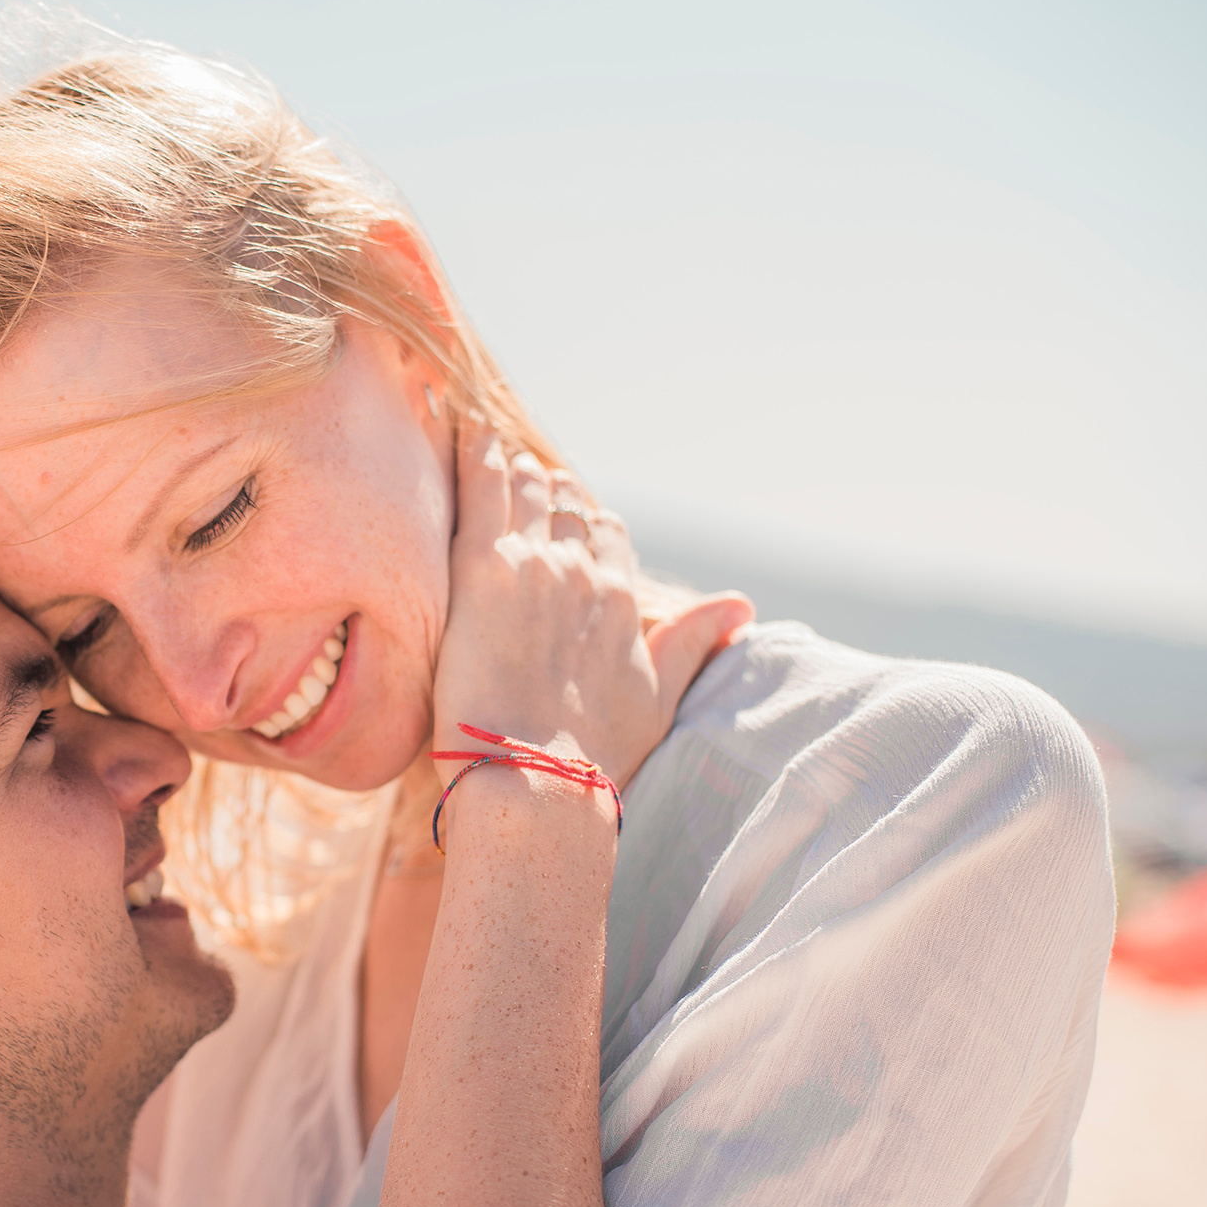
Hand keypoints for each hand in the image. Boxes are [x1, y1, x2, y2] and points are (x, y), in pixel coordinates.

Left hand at [432, 435, 750, 788]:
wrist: (538, 775)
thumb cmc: (594, 753)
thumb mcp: (657, 696)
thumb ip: (692, 642)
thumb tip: (741, 607)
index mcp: (621, 599)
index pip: (609, 535)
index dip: (589, 520)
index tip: (572, 511)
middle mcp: (583, 571)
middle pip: (565, 507)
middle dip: (549, 491)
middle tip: (527, 479)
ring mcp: (534, 563)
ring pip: (524, 490)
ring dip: (513, 471)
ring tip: (495, 455)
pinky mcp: (482, 567)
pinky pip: (481, 489)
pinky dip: (475, 454)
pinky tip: (466, 431)